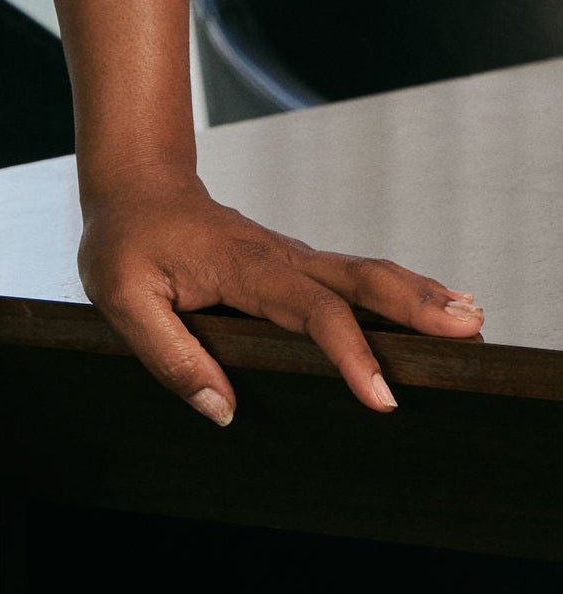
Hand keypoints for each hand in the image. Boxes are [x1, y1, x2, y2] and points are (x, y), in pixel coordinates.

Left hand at [77, 164, 486, 422]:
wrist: (133, 185)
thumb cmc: (125, 240)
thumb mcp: (122, 297)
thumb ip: (170, 354)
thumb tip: (223, 409)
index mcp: (242, 267)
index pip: (309, 310)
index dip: (348, 352)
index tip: (380, 395)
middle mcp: (278, 258)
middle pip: (357, 280)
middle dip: (414, 305)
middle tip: (466, 328)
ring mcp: (290, 258)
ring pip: (362, 274)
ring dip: (416, 295)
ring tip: (471, 319)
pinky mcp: (293, 265)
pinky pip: (351, 280)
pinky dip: (397, 291)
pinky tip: (431, 305)